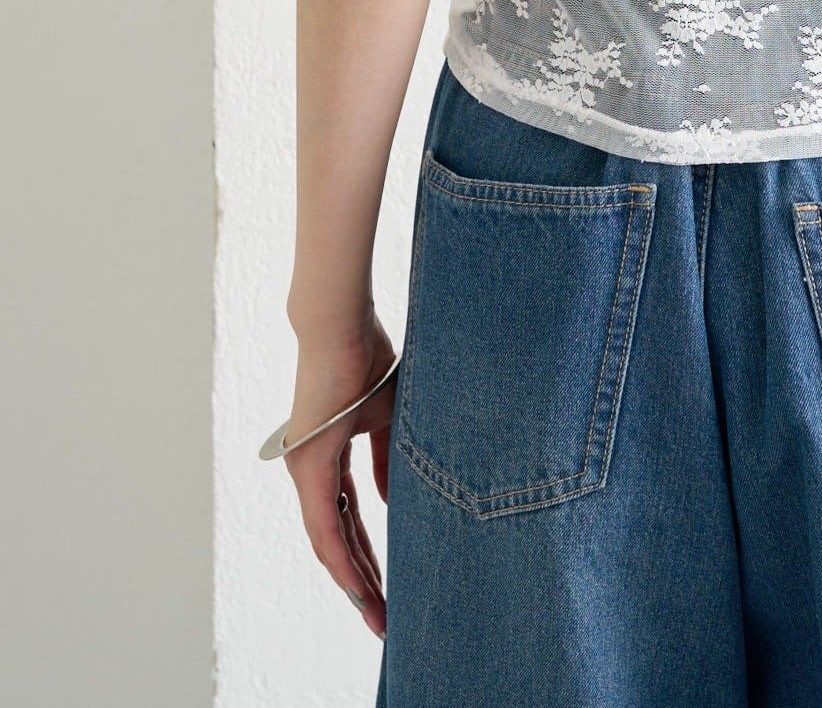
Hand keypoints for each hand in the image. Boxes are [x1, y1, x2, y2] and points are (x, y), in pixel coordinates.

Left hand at [282, 323, 396, 638]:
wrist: (343, 326)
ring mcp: (306, 470)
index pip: (350, 518)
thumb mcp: (389, 419)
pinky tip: (357, 586)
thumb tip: (392, 502)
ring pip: (328, 543)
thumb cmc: (367, 360)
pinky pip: (324, 526)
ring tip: (377, 615)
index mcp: (330, 458)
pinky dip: (341, 559)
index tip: (391, 584)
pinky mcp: (308, 466)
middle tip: (385, 619)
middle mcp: (311, 470)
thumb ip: (391, 460)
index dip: (371, 553)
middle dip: (364, 582)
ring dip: (354, 582)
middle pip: (339, 540)